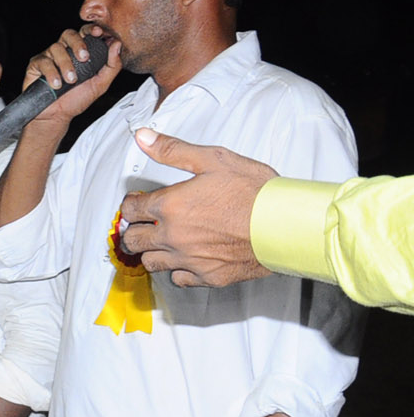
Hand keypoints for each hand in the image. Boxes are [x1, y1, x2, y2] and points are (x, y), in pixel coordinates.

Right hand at [21, 26, 123, 129]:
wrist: (56, 116)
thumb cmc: (76, 100)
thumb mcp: (100, 84)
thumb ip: (112, 66)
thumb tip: (117, 44)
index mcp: (79, 52)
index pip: (85, 33)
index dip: (91, 29)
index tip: (98, 33)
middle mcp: (64, 51)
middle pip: (69, 34)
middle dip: (78, 43)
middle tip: (84, 58)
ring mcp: (49, 57)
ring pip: (56, 47)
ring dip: (66, 64)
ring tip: (70, 80)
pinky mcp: (36, 65)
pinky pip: (43, 61)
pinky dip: (51, 72)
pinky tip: (56, 84)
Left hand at [118, 129, 277, 287]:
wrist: (286, 224)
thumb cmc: (255, 192)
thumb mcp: (213, 159)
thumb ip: (173, 150)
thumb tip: (143, 138)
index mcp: (170, 206)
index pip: (130, 210)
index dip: (131, 204)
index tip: (137, 202)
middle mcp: (173, 236)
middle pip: (133, 240)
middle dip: (135, 230)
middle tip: (144, 224)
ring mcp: (188, 259)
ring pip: (150, 262)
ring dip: (151, 251)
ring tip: (162, 241)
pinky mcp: (206, 276)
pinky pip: (178, 279)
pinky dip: (177, 270)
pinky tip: (186, 259)